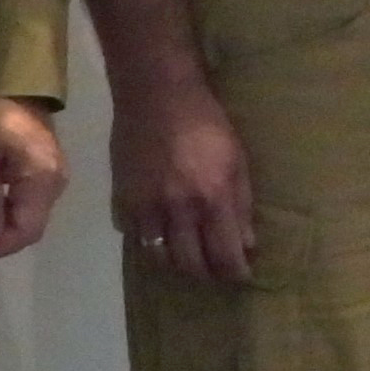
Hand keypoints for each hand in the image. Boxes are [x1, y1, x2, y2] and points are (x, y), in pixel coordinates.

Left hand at [0, 97, 67, 258]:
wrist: (13, 87)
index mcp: (43, 181)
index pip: (26, 231)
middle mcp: (57, 184)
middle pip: (32, 228)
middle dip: (1, 241)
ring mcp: (56, 179)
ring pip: (32, 218)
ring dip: (5, 228)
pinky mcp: (49, 173)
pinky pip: (31, 205)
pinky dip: (11, 213)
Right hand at [113, 71, 258, 281]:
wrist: (157, 95)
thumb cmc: (207, 123)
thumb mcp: (237, 159)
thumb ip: (242, 205)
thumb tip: (247, 245)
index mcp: (212, 198)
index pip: (224, 255)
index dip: (235, 273)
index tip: (241, 276)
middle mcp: (177, 209)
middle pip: (190, 264)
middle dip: (207, 273)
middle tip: (216, 269)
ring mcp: (146, 206)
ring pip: (159, 257)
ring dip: (177, 263)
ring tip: (189, 257)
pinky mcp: (122, 199)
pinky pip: (135, 237)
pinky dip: (149, 244)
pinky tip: (161, 236)